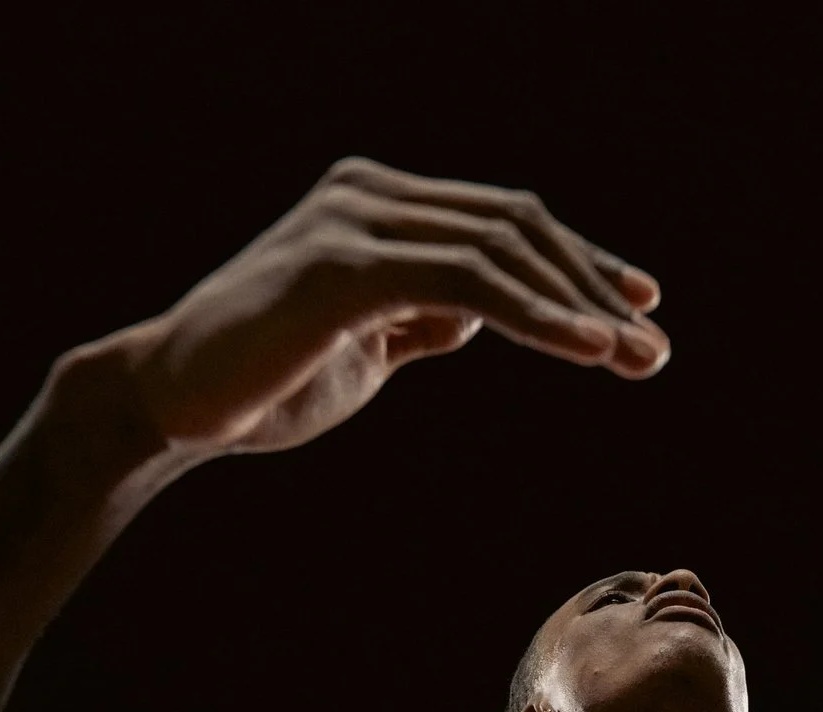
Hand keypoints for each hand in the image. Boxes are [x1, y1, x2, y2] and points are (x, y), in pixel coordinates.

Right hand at [69, 158, 665, 460]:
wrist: (171, 405)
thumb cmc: (262, 382)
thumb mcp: (363, 345)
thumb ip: (416, 318)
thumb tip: (469, 314)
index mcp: (376, 205)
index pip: (500, 222)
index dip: (575, 264)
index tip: (634, 311)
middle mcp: (367, 195)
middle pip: (513, 226)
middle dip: (590, 288)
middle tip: (651, 350)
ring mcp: (352, 220)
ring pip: (499, 249)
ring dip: (576, 308)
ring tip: (632, 358)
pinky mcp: (341, 265)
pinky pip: (464, 282)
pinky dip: (534, 315)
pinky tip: (582, 349)